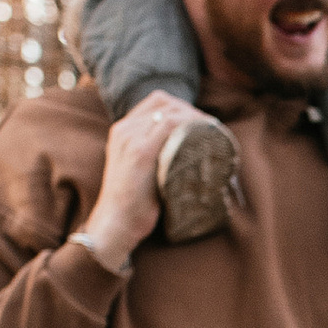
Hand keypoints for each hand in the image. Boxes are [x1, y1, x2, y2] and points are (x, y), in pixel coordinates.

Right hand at [81, 90, 200, 270]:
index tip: (201, 122)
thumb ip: (153, 156)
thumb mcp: (138, 171)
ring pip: (169, 111)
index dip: (182, 107)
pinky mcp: (140, 153)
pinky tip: (205, 135)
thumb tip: (184, 153)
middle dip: (191, 110)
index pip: (156, 101)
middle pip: (165, 102)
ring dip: (195, 117)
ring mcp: (131, 139)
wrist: (115, 225)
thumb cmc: (132, 203)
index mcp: (122, 131)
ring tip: (212, 132)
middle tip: (211, 127)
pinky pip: (169, 125)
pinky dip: (190, 125)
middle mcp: (124, 130)